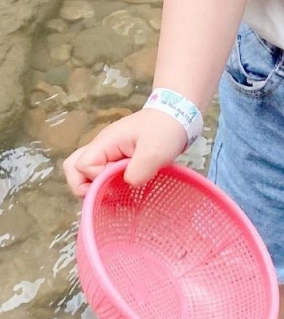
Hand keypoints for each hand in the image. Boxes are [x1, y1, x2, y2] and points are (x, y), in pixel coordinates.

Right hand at [63, 109, 188, 197]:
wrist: (174, 118)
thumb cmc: (164, 131)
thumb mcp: (154, 151)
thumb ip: (138, 170)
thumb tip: (127, 183)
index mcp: (105, 143)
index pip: (82, 166)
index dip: (97, 179)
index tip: (119, 181)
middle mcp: (101, 149)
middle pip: (74, 169)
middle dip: (85, 189)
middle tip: (107, 198)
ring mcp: (108, 155)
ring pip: (86, 175)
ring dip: (97, 191)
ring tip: (119, 200)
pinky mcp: (117, 162)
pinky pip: (102, 177)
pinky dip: (109, 189)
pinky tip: (125, 196)